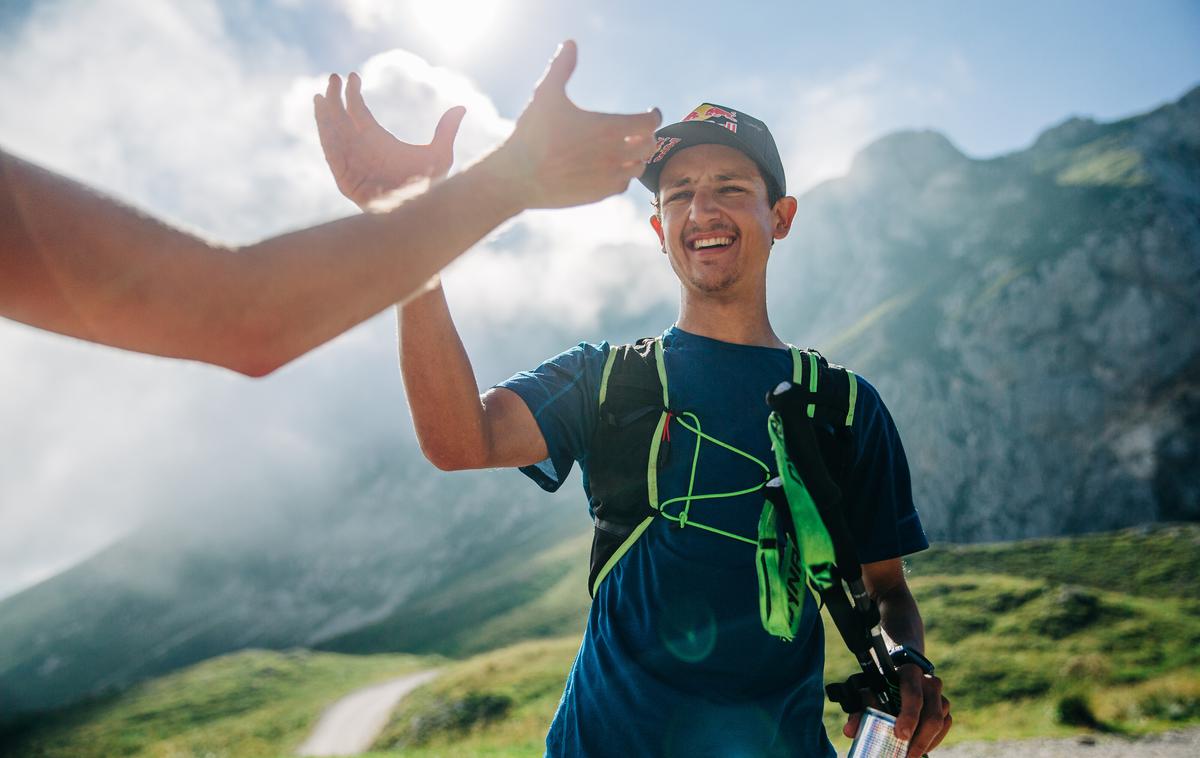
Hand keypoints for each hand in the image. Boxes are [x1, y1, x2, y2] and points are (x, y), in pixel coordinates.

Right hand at [314, 72, 465, 209]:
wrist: (417, 214)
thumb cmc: (429, 189)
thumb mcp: (440, 156)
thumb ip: (446, 131)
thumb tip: (462, 107)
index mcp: (378, 140)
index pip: (359, 113)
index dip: (352, 94)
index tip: (352, 75)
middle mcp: (362, 149)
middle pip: (341, 119)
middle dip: (335, 98)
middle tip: (333, 76)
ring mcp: (352, 163)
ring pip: (332, 134)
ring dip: (325, 115)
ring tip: (320, 95)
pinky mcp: (345, 178)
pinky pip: (331, 153)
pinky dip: (325, 135)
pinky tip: (322, 117)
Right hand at [488, 40, 660, 208]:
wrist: (517, 177)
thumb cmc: (532, 134)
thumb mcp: (545, 95)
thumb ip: (561, 68)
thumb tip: (570, 43)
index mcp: (609, 128)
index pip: (649, 123)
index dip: (653, 116)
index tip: (650, 113)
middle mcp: (615, 154)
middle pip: (649, 146)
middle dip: (647, 136)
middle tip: (640, 131)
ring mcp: (608, 177)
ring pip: (639, 167)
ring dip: (636, 157)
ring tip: (628, 149)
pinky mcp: (599, 194)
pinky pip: (623, 185)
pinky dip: (623, 175)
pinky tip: (613, 168)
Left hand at [842, 667, 951, 756]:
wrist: (900, 677)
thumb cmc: (883, 687)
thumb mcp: (869, 694)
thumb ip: (860, 712)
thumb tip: (850, 731)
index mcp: (909, 673)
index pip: (913, 694)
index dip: (909, 716)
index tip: (901, 735)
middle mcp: (929, 682)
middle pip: (932, 714)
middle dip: (920, 739)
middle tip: (908, 755)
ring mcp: (940, 694)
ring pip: (940, 722)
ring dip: (927, 742)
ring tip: (911, 754)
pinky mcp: (945, 707)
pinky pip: (946, 726)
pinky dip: (934, 740)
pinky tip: (921, 748)